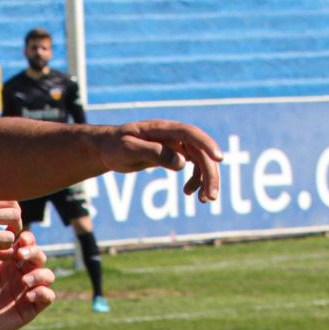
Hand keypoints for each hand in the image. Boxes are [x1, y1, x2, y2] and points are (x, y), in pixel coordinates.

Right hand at [0, 197, 21, 266]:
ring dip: (14, 230)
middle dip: (14, 217)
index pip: (0, 190)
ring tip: (3, 240)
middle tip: (8, 229)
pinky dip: (6, 246)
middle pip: (13, 202)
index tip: (0, 217)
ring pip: (15, 217)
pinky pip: (8, 238)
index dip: (4, 205)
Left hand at [0, 232, 55, 329]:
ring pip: (48, 276)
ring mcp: (26, 291)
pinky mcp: (30, 309)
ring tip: (24, 281)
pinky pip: (48, 296)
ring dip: (39, 274)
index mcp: (7, 262)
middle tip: (21, 256)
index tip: (21, 240)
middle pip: (39, 257)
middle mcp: (19, 274)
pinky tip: (27, 296)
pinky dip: (42, 293)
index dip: (28, 239)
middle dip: (34, 252)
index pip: (25, 245)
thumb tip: (11, 246)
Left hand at [97, 120, 222, 202]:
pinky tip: (189, 193)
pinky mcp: (175, 154)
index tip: (219, 159)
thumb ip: (154, 153)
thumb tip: (181, 162)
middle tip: (211, 198)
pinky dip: (196, 180)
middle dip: (210, 174)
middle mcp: (174, 135)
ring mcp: (177, 144)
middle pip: (200, 152)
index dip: (206, 145)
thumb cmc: (116, 147)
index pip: (190, 134)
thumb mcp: (129, 150)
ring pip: (201, 160)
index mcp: (163, 129)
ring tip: (204, 200)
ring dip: (207, 180)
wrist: (109, 148)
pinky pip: (193, 165)